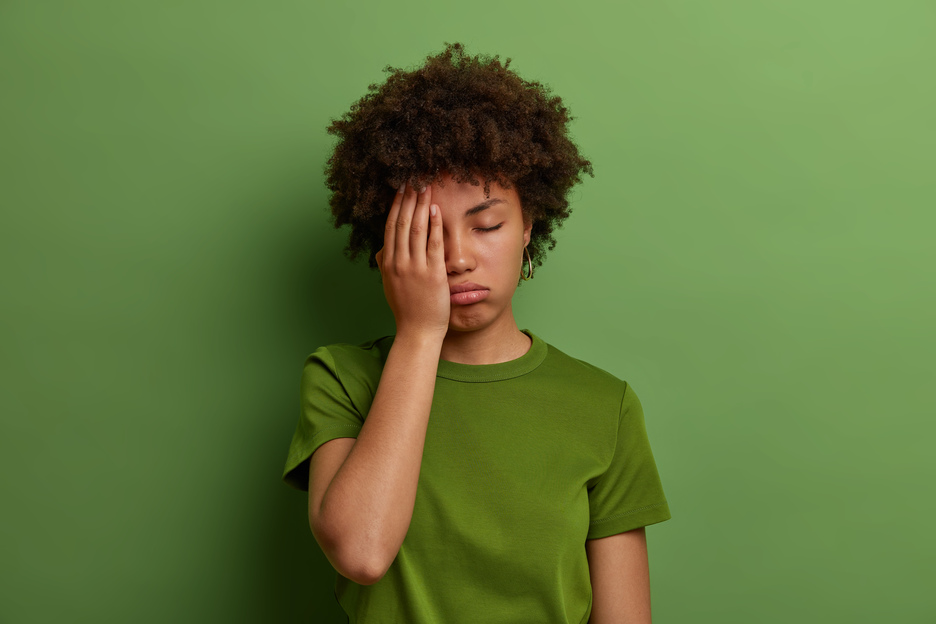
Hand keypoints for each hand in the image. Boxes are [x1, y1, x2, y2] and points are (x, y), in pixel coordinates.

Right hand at [375, 183, 448, 339]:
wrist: (418, 332)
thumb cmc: (407, 309)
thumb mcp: (390, 285)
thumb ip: (386, 264)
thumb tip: (383, 248)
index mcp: (388, 263)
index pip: (390, 227)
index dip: (396, 205)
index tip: (401, 188)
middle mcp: (398, 262)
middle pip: (402, 223)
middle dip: (408, 199)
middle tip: (414, 178)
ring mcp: (415, 268)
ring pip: (415, 229)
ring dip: (420, 205)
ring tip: (426, 187)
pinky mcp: (432, 274)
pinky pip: (432, 245)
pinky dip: (433, 226)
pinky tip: (436, 210)